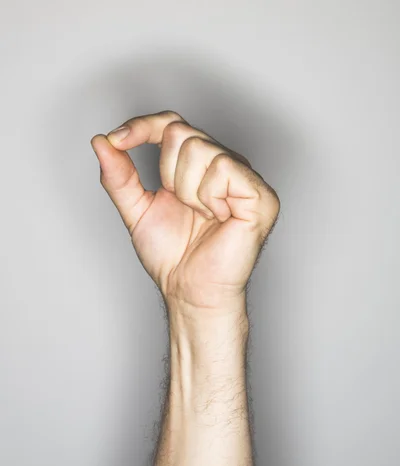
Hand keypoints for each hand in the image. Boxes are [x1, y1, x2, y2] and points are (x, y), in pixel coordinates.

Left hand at [91, 111, 279, 311]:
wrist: (189, 291)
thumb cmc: (172, 256)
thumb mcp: (136, 210)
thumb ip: (119, 176)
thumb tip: (100, 142)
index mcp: (198, 166)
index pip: (172, 123)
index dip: (143, 126)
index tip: (117, 140)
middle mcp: (223, 165)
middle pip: (182, 131)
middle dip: (168, 174)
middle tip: (182, 207)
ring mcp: (244, 178)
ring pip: (200, 148)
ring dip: (188, 191)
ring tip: (201, 216)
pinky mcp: (260, 196)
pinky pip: (223, 168)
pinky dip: (209, 198)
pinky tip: (218, 217)